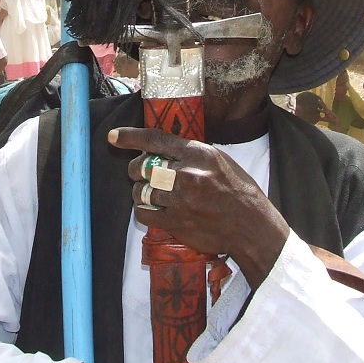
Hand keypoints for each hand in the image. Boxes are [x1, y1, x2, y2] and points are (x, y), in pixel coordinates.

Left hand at [109, 127, 289, 288]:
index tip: (113, 137)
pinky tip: (153, 209)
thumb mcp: (217, 161)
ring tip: (152, 193)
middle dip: (136, 170)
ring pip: (141, 191)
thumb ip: (189, 155)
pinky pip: (144, 213)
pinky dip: (144, 210)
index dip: (130, 137)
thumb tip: (160, 151)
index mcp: (198, 154)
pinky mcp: (176, 222)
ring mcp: (180, 199)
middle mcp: (187, 174)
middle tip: (141, 174)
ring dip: (141, 192)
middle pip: (142, 167)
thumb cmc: (237, 191)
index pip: (155, 139)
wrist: (250, 225)